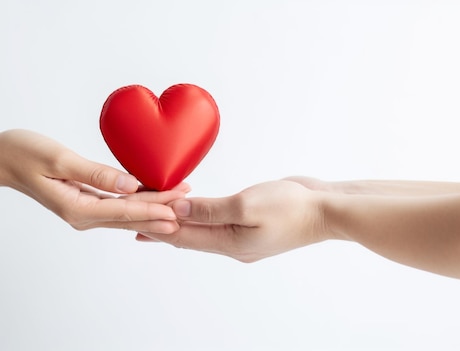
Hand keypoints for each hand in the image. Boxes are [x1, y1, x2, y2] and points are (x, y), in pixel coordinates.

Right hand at [0, 129, 187, 232]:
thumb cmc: (24, 153)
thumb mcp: (59, 160)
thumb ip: (96, 174)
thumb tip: (130, 185)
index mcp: (78, 208)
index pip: (125, 210)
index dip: (155, 206)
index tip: (180, 204)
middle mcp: (83, 216)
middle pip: (130, 217)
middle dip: (161, 211)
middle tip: (190, 205)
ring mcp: (83, 212)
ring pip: (125, 214)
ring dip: (152, 209)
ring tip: (179, 203)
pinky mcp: (83, 203)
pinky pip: (116, 207)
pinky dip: (136, 203)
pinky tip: (151, 199)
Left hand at [137, 180, 329, 261]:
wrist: (327, 209)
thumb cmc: (292, 208)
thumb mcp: (246, 206)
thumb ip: (209, 210)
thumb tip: (177, 210)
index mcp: (230, 244)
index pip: (183, 237)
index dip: (157, 228)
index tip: (132, 219)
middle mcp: (233, 244)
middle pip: (189, 237)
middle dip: (162, 227)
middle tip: (134, 219)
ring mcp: (243, 235)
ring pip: (202, 230)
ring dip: (179, 221)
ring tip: (157, 216)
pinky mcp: (251, 222)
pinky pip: (217, 221)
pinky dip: (199, 215)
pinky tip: (192, 209)